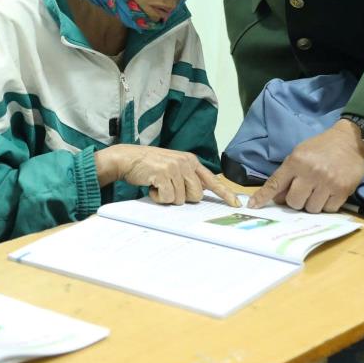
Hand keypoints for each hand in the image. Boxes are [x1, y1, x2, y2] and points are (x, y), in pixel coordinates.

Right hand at [95, 145, 238, 205]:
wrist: (127, 158)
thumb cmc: (149, 165)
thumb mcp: (172, 166)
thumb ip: (187, 176)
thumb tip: (201, 192)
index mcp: (191, 161)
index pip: (212, 180)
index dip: (225, 194)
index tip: (236, 204)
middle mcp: (186, 162)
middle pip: (196, 196)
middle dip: (182, 198)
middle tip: (168, 188)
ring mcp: (175, 167)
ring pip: (181, 199)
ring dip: (168, 198)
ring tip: (158, 185)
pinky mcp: (164, 174)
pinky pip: (168, 198)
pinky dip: (158, 198)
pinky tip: (152, 187)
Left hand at [248, 120, 363, 212]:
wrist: (350, 141)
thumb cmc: (321, 147)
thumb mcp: (299, 154)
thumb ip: (287, 175)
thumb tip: (276, 198)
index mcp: (296, 162)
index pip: (275, 184)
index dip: (263, 197)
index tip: (253, 206)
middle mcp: (310, 173)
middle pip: (294, 202)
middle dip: (296, 201)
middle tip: (303, 192)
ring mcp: (328, 183)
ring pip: (311, 208)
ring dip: (312, 203)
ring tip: (318, 191)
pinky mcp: (343, 191)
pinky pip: (329, 209)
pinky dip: (327, 205)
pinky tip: (329, 192)